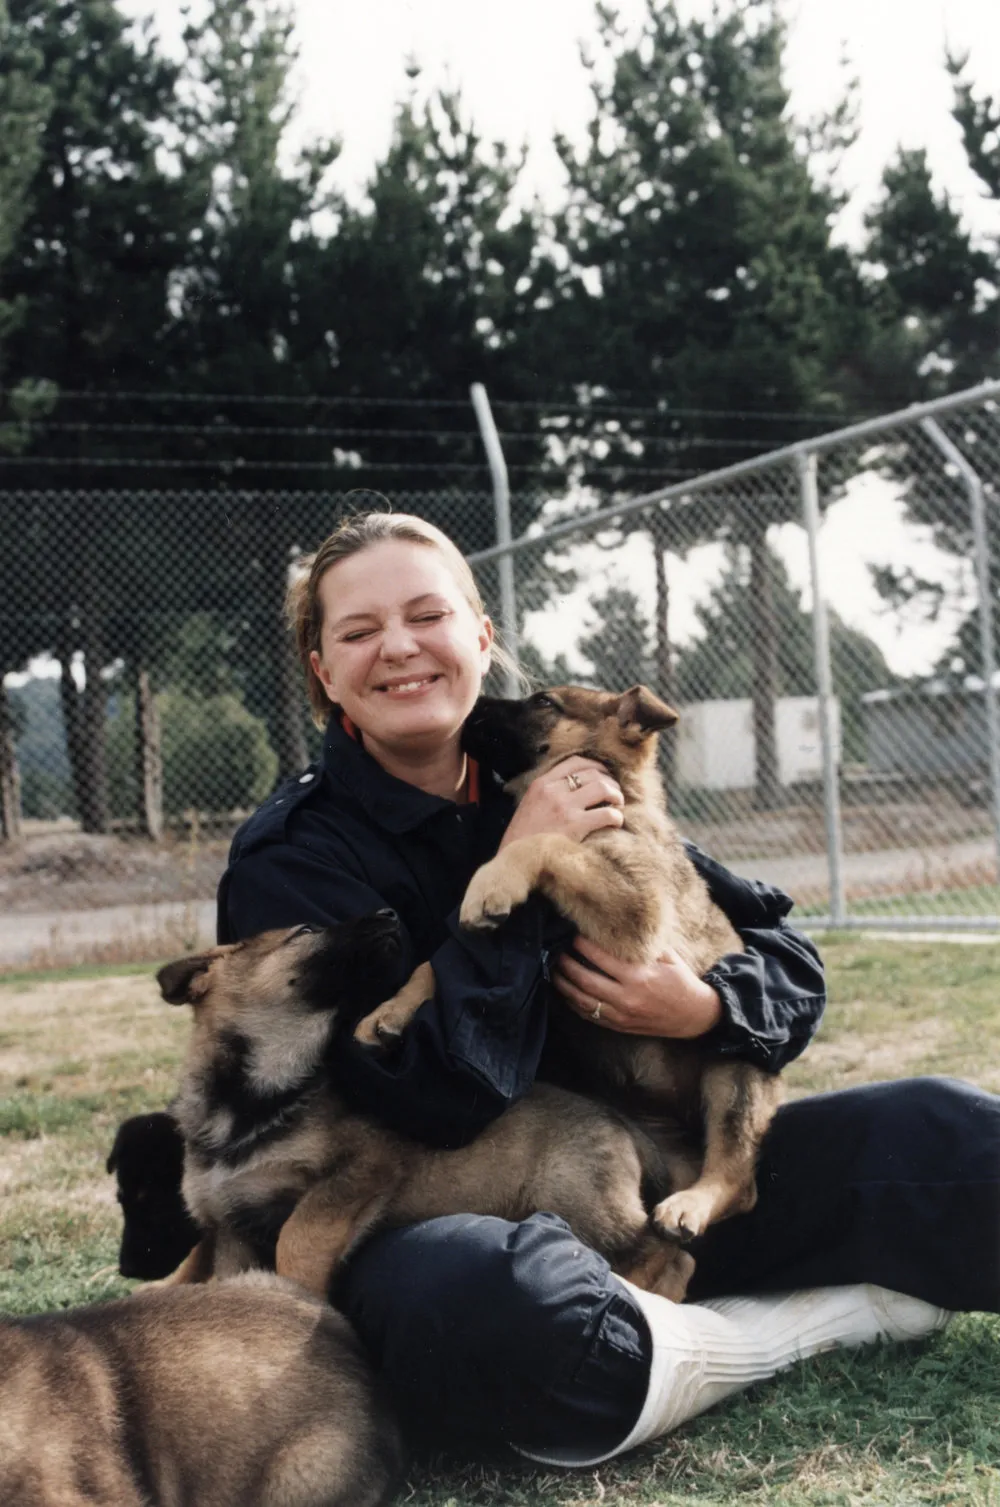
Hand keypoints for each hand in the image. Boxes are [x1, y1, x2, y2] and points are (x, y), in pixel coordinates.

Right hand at [498, 757, 623, 849]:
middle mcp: (553, 791)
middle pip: (593, 773)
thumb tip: (574, 788)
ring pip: (603, 788)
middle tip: (615, 794)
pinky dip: (616, 817)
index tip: (604, 774)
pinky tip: (616, 823)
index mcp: (541, 784)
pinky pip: (607, 814)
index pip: (574, 762)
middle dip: (610, 782)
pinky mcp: (575, 825)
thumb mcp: (529, 805)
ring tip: (618, 806)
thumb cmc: (522, 839)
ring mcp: (564, 807)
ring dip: (616, 796)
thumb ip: (547, 793)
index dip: (595, 765)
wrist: (516, 861)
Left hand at [552, 935, 722, 1037]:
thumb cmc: (681, 981)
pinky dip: (574, 1004)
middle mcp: (628, 997)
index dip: (583, 945)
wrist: (694, 1016)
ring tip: (554, 971)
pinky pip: (590, 1016)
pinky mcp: (620, 1026)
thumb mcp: (668, 957)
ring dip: (564, 985)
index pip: (601, 957)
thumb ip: (643, 945)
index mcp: (640, 976)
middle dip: (567, 964)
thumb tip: (620, 926)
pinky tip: (566, 993)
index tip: (574, 935)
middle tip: (557, 952)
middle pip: (585, 979)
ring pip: (582, 1000)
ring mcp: (622, 1014)